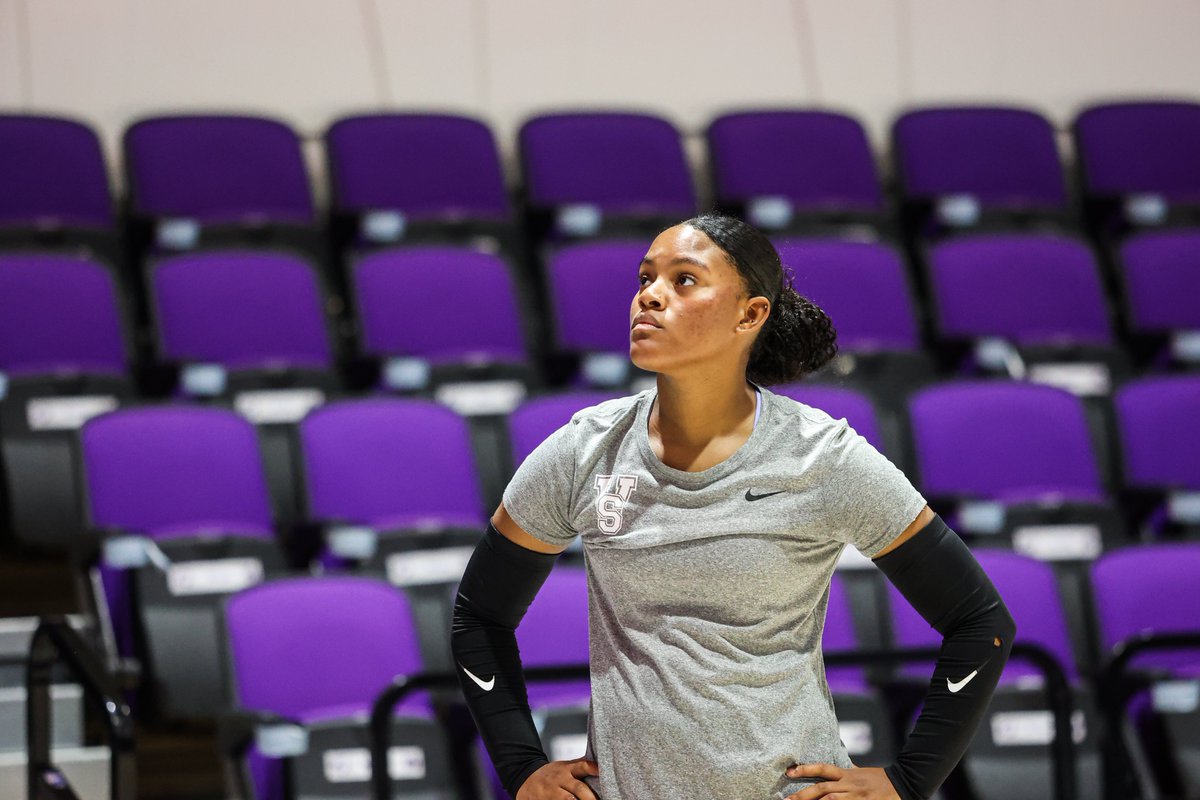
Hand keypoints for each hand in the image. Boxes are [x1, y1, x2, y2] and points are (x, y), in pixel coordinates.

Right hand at [516, 757, 599, 798]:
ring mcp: (552, 793)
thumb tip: (600, 764)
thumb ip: (580, 766)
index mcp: (567, 769)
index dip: (592, 768)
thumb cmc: (551, 775)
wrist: (525, 781)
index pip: (582, 766)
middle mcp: (561, 780)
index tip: (600, 772)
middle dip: (590, 797)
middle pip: (578, 788)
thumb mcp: (564, 766)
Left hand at [784, 763, 900, 799]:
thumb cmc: (880, 779)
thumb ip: (845, 774)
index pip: (823, 769)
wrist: (903, 783)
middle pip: (822, 789)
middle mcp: (849, 784)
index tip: (789, 772)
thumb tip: (830, 772)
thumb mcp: (860, 773)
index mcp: (847, 774)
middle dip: (803, 795)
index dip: (805, 769)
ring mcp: (856, 796)